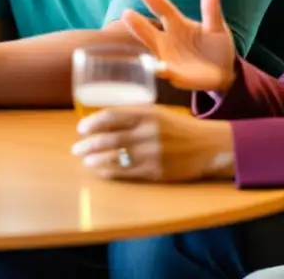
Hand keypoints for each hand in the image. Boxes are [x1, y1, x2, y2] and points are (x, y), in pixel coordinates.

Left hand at [72, 105, 233, 182]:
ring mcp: (152, 153)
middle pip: (109, 138)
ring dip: (95, 160)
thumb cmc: (178, 128)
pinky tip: (101, 171)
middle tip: (76, 148)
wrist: (207, 147)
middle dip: (88, 145)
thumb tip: (102, 120)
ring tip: (85, 161)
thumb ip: (133, 114)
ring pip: (115, 157)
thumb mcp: (157, 113)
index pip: (111, 116)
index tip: (81, 129)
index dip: (93, 123)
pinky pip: (126, 172)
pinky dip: (109, 171)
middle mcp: (147, 132)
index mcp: (147, 113)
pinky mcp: (156, 171)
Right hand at [121, 0, 236, 92]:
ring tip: (136, 45)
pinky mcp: (176, 76)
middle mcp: (168, 40)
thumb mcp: (216, 27)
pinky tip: (161, 67)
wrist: (225, 73)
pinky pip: (167, 72)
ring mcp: (169, 58)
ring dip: (144, 46)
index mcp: (178, 25)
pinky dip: (163, 70)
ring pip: (153, 50)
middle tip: (126, 14)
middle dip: (138, 24)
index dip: (154, 0)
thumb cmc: (216, 47)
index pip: (164, 10)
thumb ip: (211, 9)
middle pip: (150, 31)